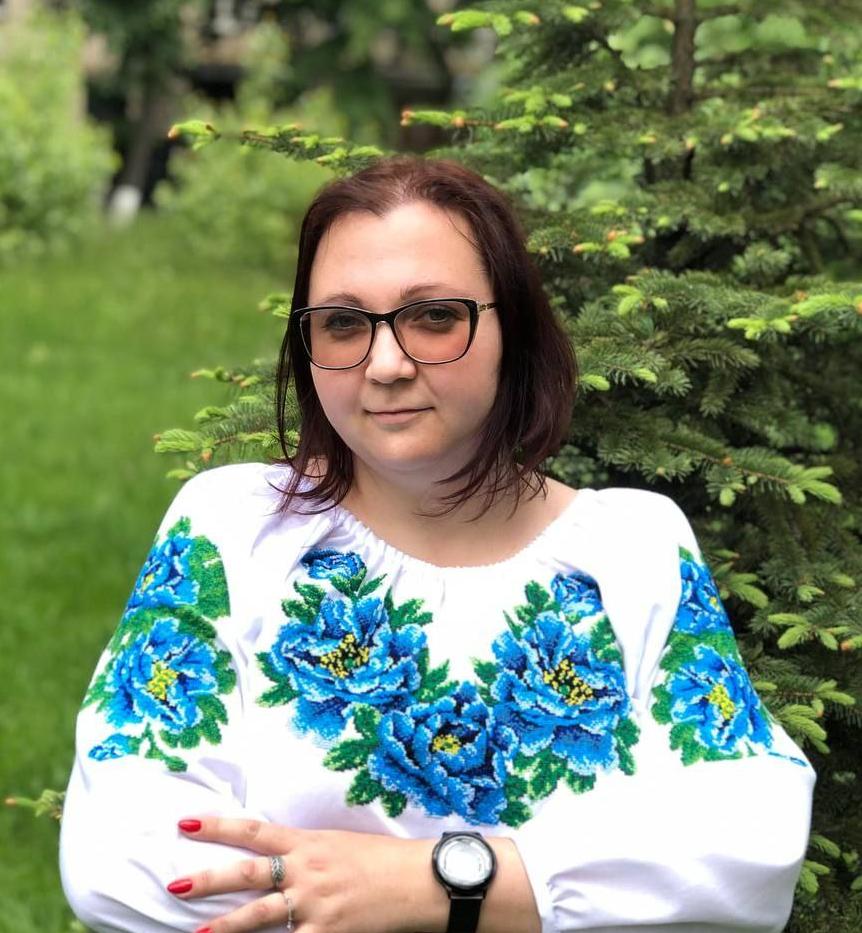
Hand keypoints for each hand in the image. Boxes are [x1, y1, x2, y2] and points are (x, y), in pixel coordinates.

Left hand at [166, 817, 441, 932]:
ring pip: (260, 916)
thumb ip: (306, 852)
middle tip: (175, 885)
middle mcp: (305, 872)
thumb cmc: (380, 859)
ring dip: (227, 925)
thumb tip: (276, 858)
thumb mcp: (338, 844)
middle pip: (248, 875)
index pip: (254, 831)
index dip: (218, 827)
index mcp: (307, 843)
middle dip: (208, 880)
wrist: (417, 881)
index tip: (186, 824)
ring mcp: (314, 906)